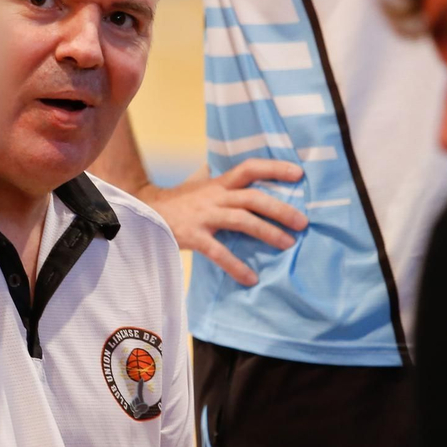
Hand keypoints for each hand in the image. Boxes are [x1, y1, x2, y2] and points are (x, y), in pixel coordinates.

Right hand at [137, 160, 307, 285]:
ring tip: (288, 244)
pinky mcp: (194, 236)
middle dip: (280, 209)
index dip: (274, 168)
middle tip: (302, 222)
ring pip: (241, 220)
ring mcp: (204, 216)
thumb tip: (246, 180)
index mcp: (218, 183)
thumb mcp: (201, 186)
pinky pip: (219, 252)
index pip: (249, 168)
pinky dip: (236, 266)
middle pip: (252, 197)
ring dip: (267, 232)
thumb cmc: (178, 202)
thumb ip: (222, 183)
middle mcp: (214, 196)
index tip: (299, 173)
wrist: (143, 212)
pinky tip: (251, 278)